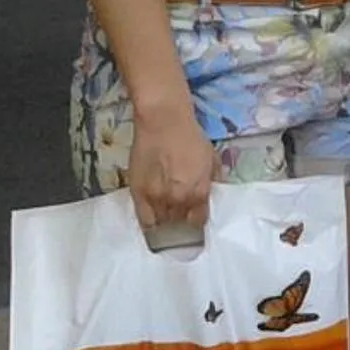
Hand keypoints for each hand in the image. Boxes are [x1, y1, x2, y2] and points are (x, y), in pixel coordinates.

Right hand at [125, 102, 216, 235]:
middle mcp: (178, 200)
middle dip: (182, 227)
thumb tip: (211, 196)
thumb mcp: (212, 160)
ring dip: (165, 227)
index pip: (199, 222)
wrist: (163, 122)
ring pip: (161, 225)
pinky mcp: (137, 193)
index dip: (198, 226)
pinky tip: (153, 227)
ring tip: (168, 227)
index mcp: (199, 192)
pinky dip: (149, 225)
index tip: (197, 227)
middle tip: (182, 227)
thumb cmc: (191, 138)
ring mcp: (155, 198)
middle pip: (179, 225)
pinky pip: (143, 219)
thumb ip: (212, 182)